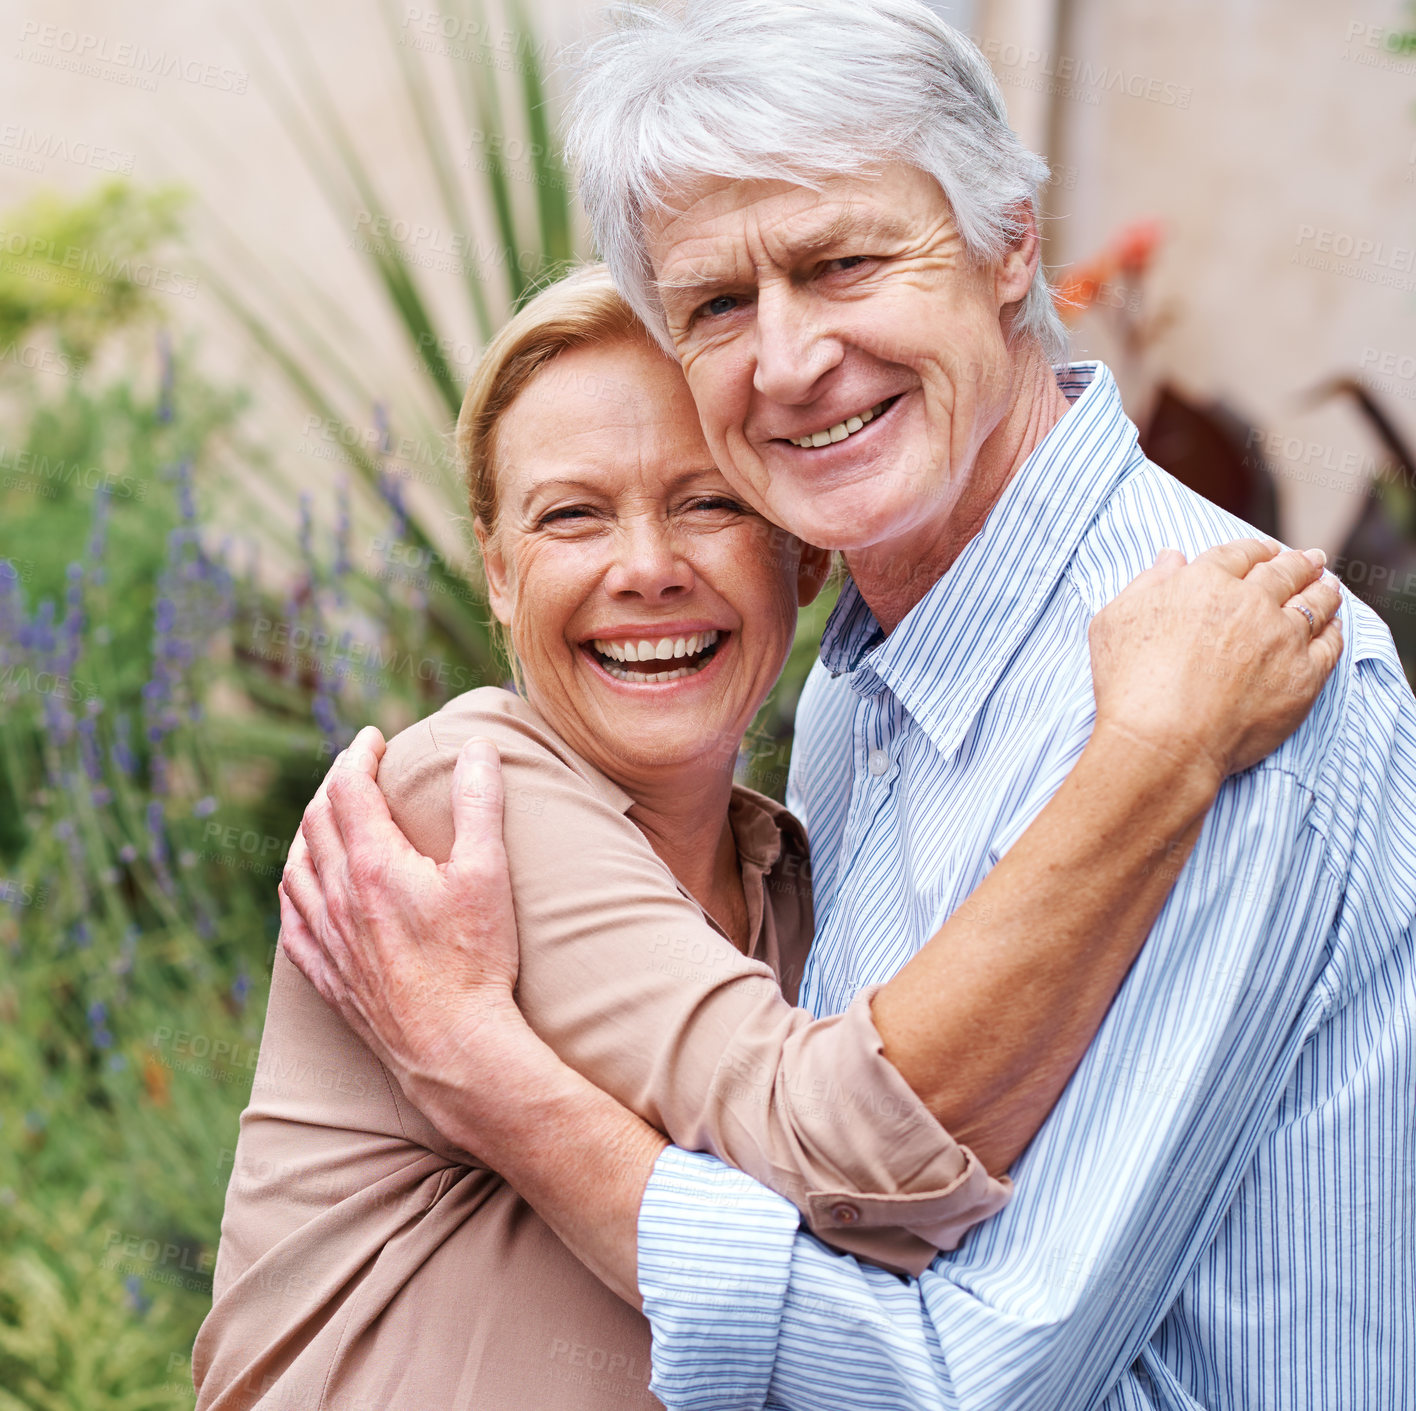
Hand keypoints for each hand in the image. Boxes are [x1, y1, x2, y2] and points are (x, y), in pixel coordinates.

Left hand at [279, 727, 524, 1111]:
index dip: (358, 754)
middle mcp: (338, 896)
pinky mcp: (327, 976)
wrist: (452, 1049)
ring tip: (326, 818)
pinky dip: (295, 890)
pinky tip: (304, 890)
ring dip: (308, 832)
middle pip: (317, 821)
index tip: (373, 738)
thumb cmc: (475, 961)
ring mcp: (327, 938)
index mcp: (374, 863)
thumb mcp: (488, 873)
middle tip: (356, 770)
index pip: (349, 787)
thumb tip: (477, 747)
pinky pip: (292, 922)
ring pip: (296, 868)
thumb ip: (479, 803)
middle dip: (334, 784)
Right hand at [1088, 539, 1343, 793]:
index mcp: (1204, 582)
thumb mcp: (1114, 622)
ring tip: (1329, 585)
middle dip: (1299, 562)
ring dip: (1324, 589)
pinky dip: (1335, 630)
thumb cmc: (1129, 684)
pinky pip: (1330, 644)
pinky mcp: (1304, 675)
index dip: (1254, 550)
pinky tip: (1335, 626)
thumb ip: (1145, 583)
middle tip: (1311, 559)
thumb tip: (1171, 558)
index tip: (1266, 551)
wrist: (1163, 741)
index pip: (1239, 554)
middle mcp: (1250, 602)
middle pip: (1284, 571)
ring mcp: (1282, 637)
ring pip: (1314, 602)